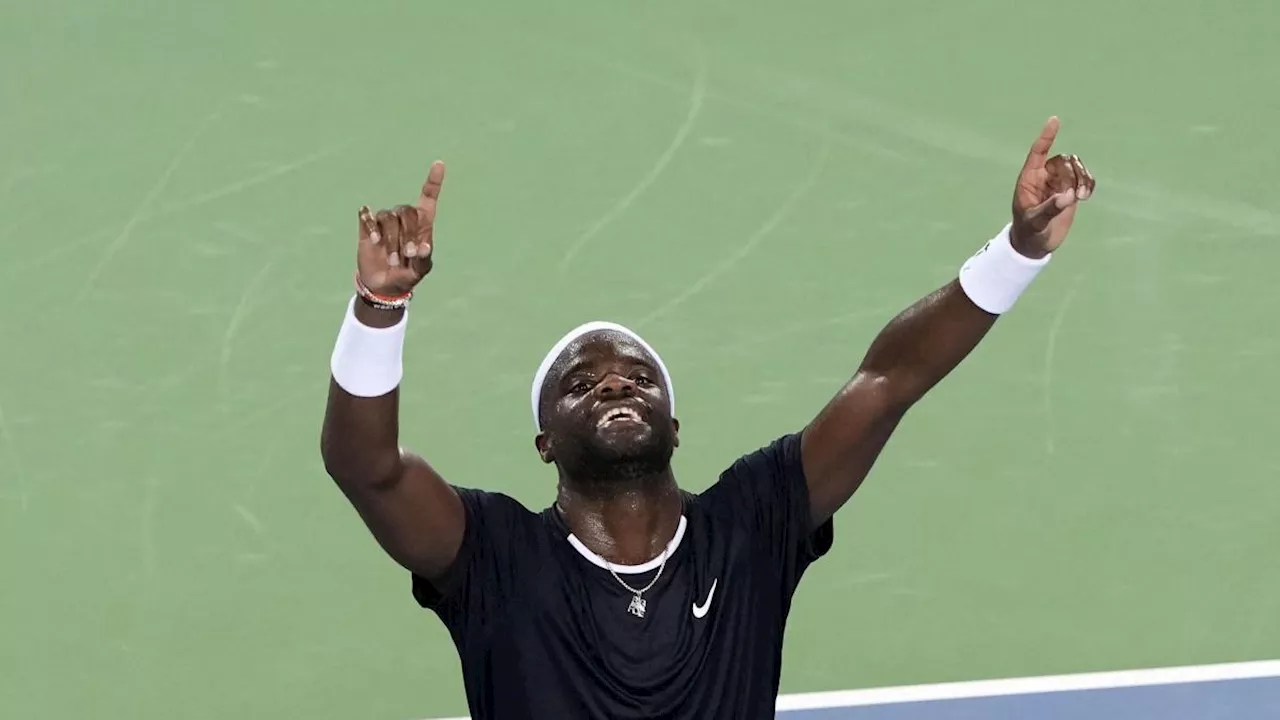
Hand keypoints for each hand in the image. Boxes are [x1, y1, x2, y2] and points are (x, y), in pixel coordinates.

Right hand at [357, 160, 445, 296]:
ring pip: (387, 217)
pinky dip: (371, 227)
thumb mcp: (419, 272)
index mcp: (422, 225)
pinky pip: (367, 217)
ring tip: (393, 260)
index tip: (439, 164)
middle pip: (406, 211)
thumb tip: (424, 247)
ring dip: (390, 240)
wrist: (383, 286)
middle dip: (407, 234)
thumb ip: (423, 260)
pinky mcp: (368, 227)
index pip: (428, 197)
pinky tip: (375, 242)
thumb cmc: (407, 275)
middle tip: (407, 255)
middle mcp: (404, 219)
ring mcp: (385, 222)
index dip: (433, 181)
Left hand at [1010, 117, 1094, 258]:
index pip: (1038, 152)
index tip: (1054, 121)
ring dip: (1083, 178)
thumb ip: (1050, 209)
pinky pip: (1084, 178)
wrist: (1036, 244)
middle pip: (1063, 161)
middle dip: (1073, 174)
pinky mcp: (1071, 191)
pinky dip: (1089, 183)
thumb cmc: (1028, 231)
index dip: (1046, 137)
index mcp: (1029, 179)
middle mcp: (1044, 177)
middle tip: (1078, 195)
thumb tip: (1068, 196)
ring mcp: (1058, 183)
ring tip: (1084, 197)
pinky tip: (1087, 195)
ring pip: (1075, 167)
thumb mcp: (1035, 222)